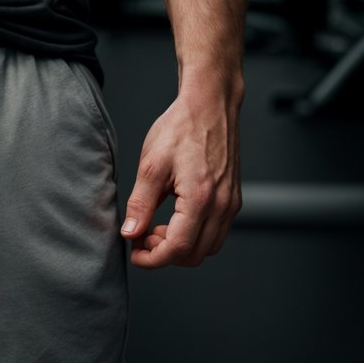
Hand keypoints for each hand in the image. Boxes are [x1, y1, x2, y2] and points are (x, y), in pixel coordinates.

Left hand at [120, 84, 242, 267]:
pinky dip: (196, 234)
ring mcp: (231, 203)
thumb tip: (130, 233)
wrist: (209, 104)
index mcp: (200, 198)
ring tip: (157, 226)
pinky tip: (176, 216)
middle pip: (195, 255)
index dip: (153, 258)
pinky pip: (217, 231)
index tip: (135, 253)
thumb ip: (140, 203)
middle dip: (165, 254)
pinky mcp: (233, 198)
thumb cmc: (181, 127)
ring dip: (182, 246)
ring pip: (209, 247)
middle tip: (143, 236)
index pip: (178, 249)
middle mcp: (222, 205)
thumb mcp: (151, 163)